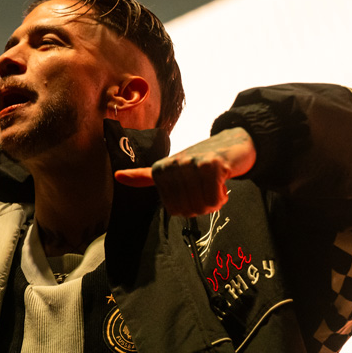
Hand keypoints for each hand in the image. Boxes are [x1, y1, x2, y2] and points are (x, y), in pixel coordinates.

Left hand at [114, 127, 256, 216]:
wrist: (234, 143)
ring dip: (214, 201)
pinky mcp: (212, 166)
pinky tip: (223, 182)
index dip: (188, 207)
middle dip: (202, 205)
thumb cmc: (201, 160)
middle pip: (188, 210)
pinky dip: (222, 196)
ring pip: (202, 206)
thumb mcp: (170, 168)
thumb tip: (117, 177)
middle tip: (206, 188)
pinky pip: (214, 199)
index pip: (173, 209)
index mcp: (160, 169)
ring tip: (214, 184)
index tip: (192, 190)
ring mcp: (192, 165)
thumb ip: (145, 176)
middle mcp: (173, 165)